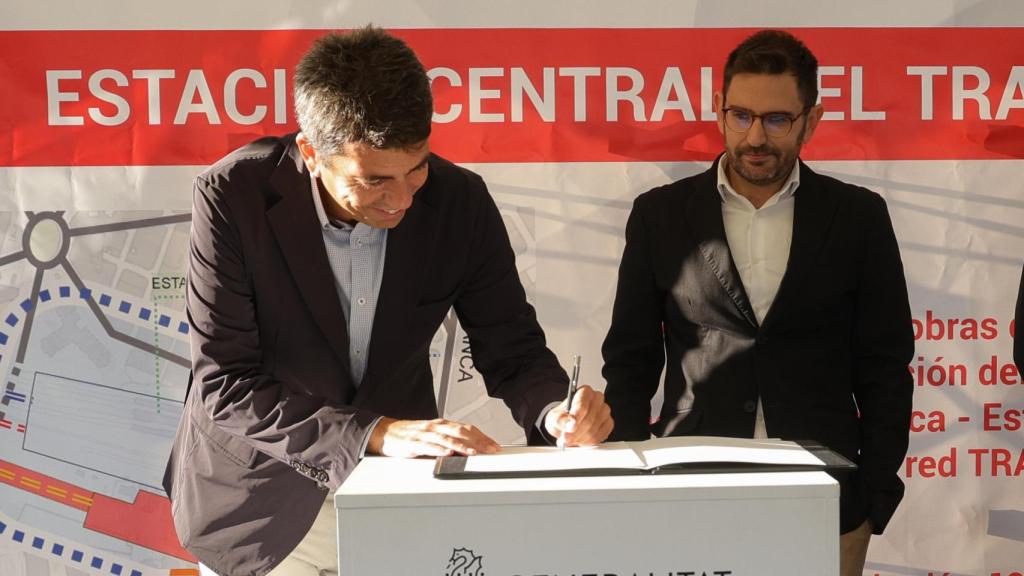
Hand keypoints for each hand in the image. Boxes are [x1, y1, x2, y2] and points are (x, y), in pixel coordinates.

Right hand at [366, 417, 500, 457]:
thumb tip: (470, 449)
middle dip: (478, 441)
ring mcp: (424, 434)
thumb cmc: (411, 435)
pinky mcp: (413, 443)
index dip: (482, 436)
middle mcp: (435, 427)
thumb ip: (450, 440)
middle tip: (491, 450)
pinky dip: (439, 450)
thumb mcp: (433, 435)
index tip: (494, 446)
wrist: (387, 432)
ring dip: (462, 446)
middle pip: (461, 432)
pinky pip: (428, 446)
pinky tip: (447, 454)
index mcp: (442, 424)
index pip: (467, 428)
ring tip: (474, 453)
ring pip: (446, 439)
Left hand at [543, 385, 612, 446]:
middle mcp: (597, 399)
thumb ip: (559, 420)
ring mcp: (605, 411)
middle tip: (566, 439)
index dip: (575, 419)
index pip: (582, 406)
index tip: (569, 430)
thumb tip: (569, 425)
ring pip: (594, 430)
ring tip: (572, 439)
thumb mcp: (554, 417)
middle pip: (589, 420)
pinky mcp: (609, 423)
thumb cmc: (563, 417)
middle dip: (576, 433)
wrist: (568, 424)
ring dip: (581, 439)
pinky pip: (600, 437)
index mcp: (584, 392)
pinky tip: (581, 440)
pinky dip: (589, 442)